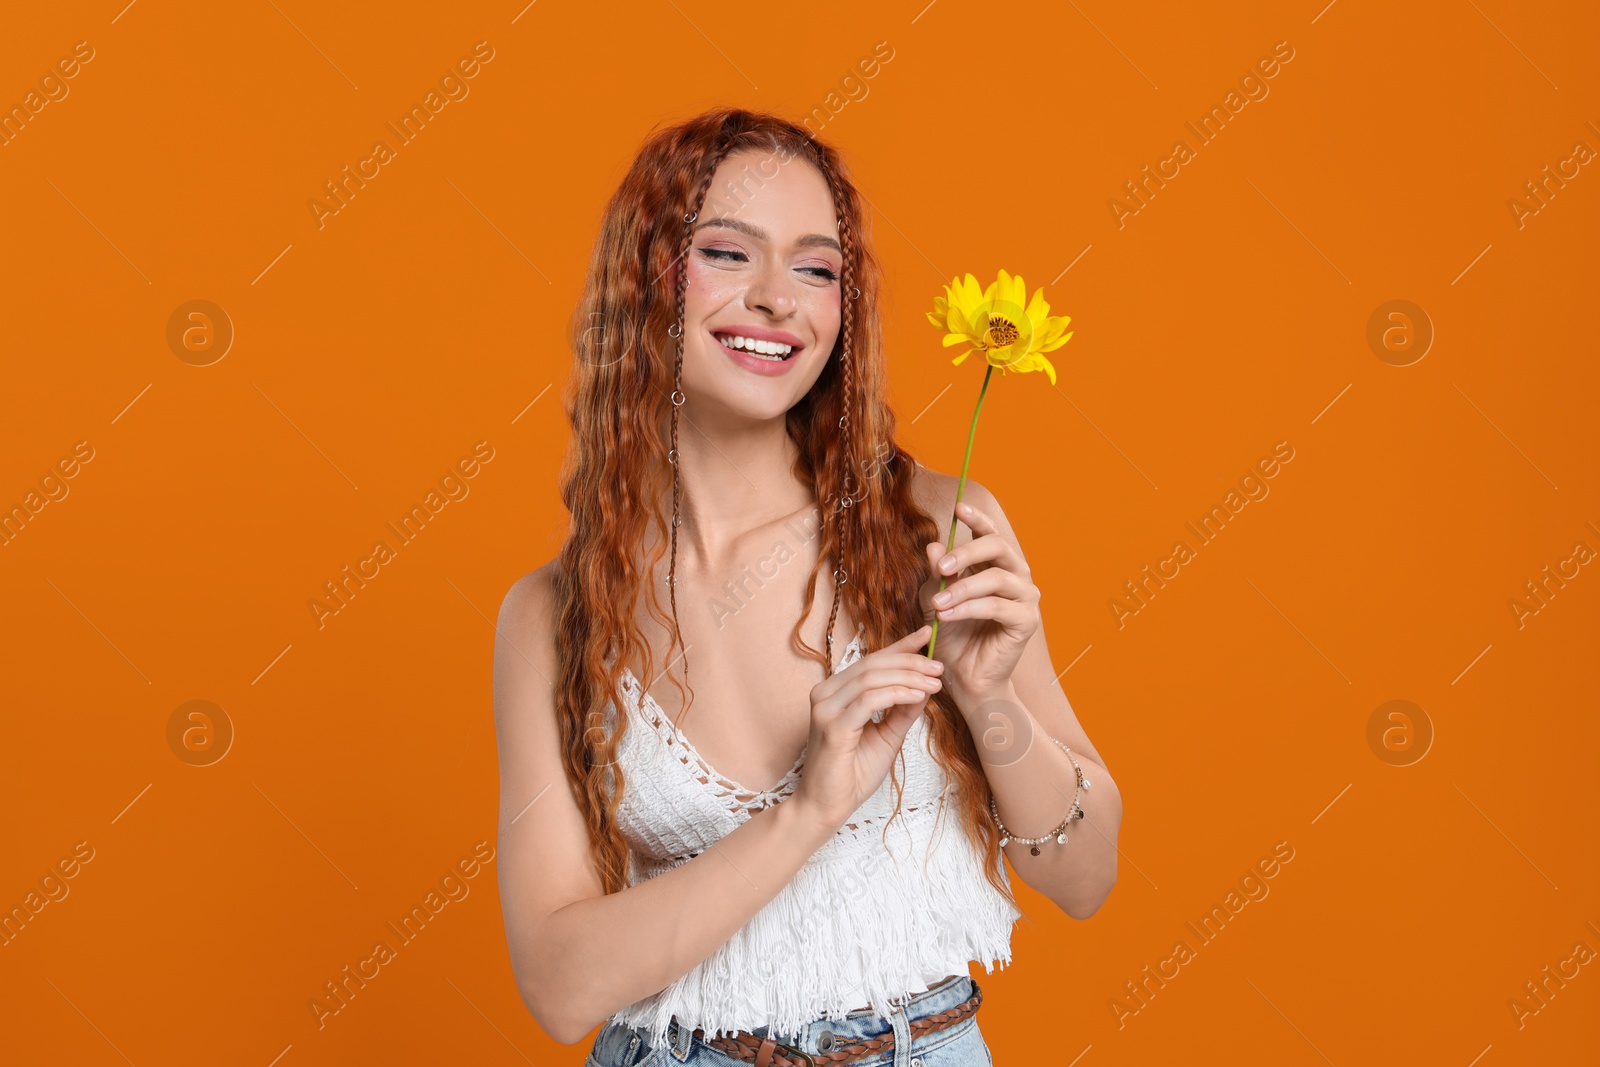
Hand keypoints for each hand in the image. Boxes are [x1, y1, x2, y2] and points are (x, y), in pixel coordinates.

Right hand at [788, 625, 944, 833]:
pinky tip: (918, 697)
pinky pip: (869, 700)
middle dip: (910, 662)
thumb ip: (902, 711)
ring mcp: (825, 709)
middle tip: (939, 666)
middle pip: (873, 664)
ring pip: (871, 678)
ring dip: (909, 677)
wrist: (826, 807)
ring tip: (935, 682)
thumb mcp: (886, 736)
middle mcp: (825, 693)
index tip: (927, 635)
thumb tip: (926, 686)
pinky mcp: (833, 727)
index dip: (900, 646)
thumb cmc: (851, 774)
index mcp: (835, 692)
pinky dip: (897, 694)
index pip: (871, 661)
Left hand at [920, 500, 1041, 704]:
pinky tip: (948, 616)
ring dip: (963, 588)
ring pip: (996, 577)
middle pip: (998, 547)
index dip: (977, 519)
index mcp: (995, 565)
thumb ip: (937, 575)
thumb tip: (933, 545)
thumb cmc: (952, 637)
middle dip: (967, 553)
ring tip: (938, 605)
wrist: (964, 677)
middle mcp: (1016, 576)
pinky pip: (998, 606)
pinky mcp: (1026, 621)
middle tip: (941, 567)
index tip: (958, 508)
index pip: (990, 534)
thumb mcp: (935, 600)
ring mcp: (1025, 597)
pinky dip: (970, 608)